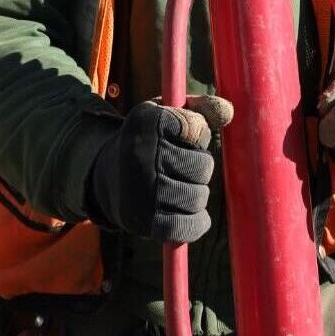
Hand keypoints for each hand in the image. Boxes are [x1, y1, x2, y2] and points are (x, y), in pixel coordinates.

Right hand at [86, 98, 228, 243]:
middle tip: (184, 166)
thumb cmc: (150, 139)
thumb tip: (228, 112)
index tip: (185, 136)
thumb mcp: (168, 113)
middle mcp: (139, 155)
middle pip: (202, 166)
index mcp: (145, 122)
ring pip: (198, 197)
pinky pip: (187, 226)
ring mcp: (140, 191)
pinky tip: (189, 212)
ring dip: (198, 194)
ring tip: (182, 186)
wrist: (106, 174)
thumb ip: (202, 108)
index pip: (196, 128)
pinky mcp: (142, 221)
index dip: (198, 135)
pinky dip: (196, 222)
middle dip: (201, 167)